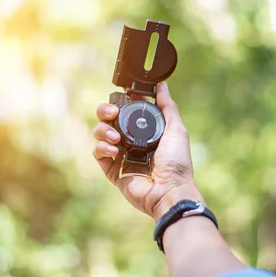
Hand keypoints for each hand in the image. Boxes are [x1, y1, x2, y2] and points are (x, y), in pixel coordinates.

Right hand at [93, 82, 202, 220]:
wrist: (169, 190)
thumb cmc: (177, 163)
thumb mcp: (176, 129)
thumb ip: (167, 107)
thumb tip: (162, 85)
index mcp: (145, 131)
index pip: (126, 110)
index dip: (121, 101)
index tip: (122, 95)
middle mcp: (131, 141)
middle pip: (108, 119)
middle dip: (105, 112)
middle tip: (112, 114)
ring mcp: (120, 155)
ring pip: (100, 133)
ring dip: (103, 130)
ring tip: (116, 138)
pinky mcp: (112, 170)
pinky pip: (98, 153)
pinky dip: (102, 148)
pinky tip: (114, 151)